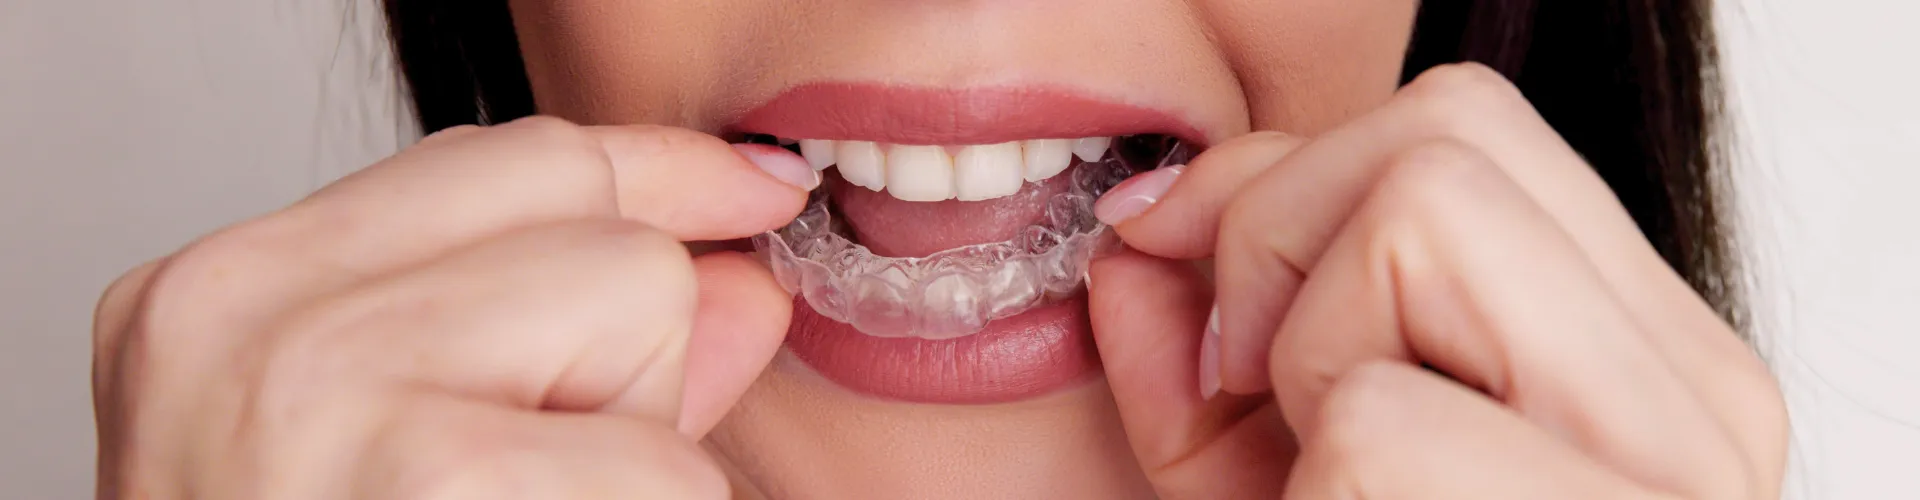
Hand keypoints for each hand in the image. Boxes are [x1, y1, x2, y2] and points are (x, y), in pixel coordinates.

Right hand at [91, 117, 812, 498]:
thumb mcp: (408, 450)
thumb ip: (564, 349)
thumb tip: (739, 287)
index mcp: (220, 301)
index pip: (508, 163)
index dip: (659, 177)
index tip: (757, 193)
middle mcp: (245, 325)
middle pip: (597, 233)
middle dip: (621, 360)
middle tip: (514, 491)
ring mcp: (318, 396)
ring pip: (642, 314)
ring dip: (634, 451)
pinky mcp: (431, 480)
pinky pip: (662, 465)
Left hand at [1088, 63, 1786, 498]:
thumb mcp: (1252, 454)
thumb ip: (1212, 314)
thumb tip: (1141, 210)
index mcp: (1648, 362)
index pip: (1461, 128)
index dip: (1279, 196)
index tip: (1221, 331)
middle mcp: (1704, 400)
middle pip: (1447, 125)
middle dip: (1282, 244)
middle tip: (1261, 402)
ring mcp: (1680, 463)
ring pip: (1426, 207)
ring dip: (1310, 357)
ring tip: (1324, 484)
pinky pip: (1380, 406)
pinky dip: (1307, 480)